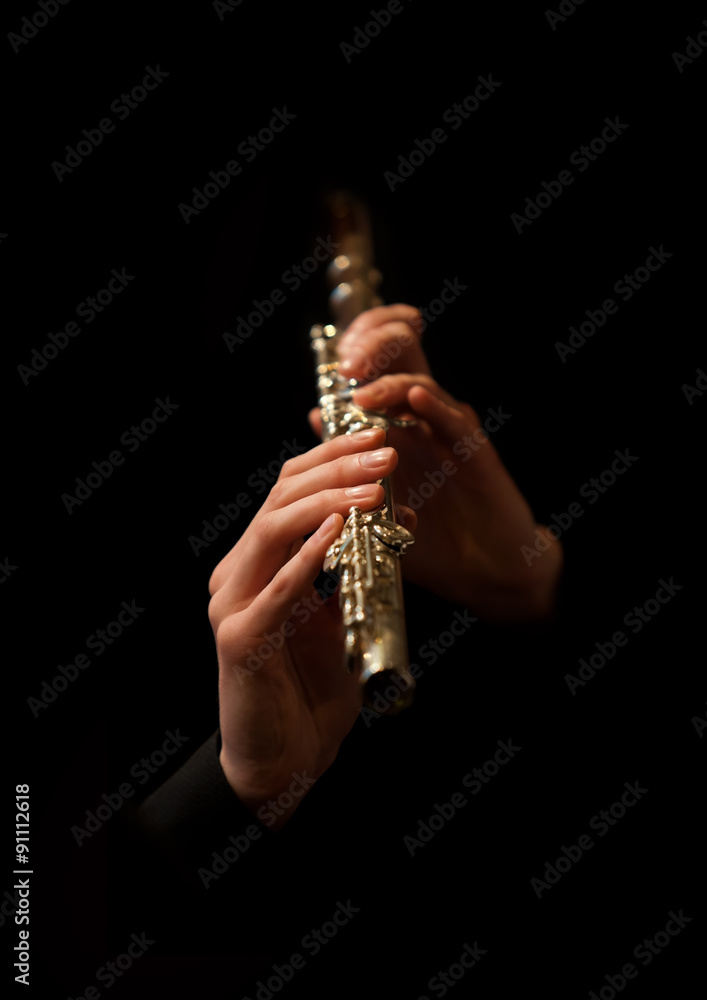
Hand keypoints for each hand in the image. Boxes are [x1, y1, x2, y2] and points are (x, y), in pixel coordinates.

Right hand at [207, 427, 403, 827]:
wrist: (287, 760)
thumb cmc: (310, 689)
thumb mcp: (337, 614)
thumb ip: (347, 568)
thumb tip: (387, 518)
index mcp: (255, 563)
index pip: (286, 491)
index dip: (328, 457)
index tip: (375, 436)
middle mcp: (236, 574)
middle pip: (280, 499)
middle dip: (334, 468)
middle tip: (383, 451)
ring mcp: (232, 605)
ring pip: (272, 529)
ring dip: (326, 500)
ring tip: (372, 486)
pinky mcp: (240, 639)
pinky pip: (278, 588)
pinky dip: (308, 555)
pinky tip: (338, 528)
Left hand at [310, 304, 562, 621]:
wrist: (483, 570)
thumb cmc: (433, 538)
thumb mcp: (379, 501)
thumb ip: (351, 459)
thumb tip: (316, 414)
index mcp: (399, 427)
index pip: (378, 369)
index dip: (360, 348)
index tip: (331, 360)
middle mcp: (424, 422)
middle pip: (401, 362)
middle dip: (375, 349)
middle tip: (346, 364)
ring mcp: (450, 434)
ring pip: (422, 388)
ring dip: (391, 385)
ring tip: (363, 396)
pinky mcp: (475, 453)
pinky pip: (454, 421)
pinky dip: (434, 406)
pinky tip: (415, 398)